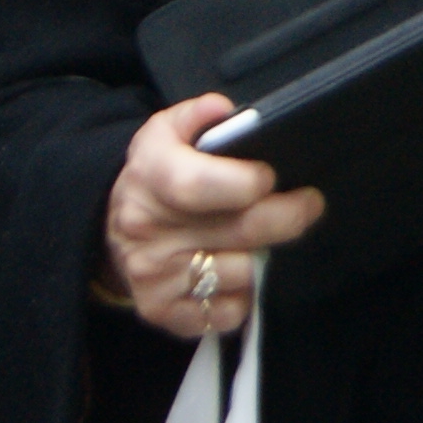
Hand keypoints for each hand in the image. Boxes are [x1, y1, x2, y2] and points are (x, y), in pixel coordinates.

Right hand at [101, 94, 324, 337]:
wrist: (114, 226)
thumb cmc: (158, 175)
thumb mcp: (167, 133)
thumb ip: (197, 115)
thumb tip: (222, 110)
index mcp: (150, 176)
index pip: (197, 185)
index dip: (244, 183)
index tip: (272, 176)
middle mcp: (147, 230)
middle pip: (240, 231)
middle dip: (288, 216)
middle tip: (308, 203)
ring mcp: (153, 275)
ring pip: (242, 272)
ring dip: (263, 257)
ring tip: (260, 237)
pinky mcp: (161, 311)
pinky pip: (226, 312)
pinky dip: (241, 296)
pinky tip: (236, 271)